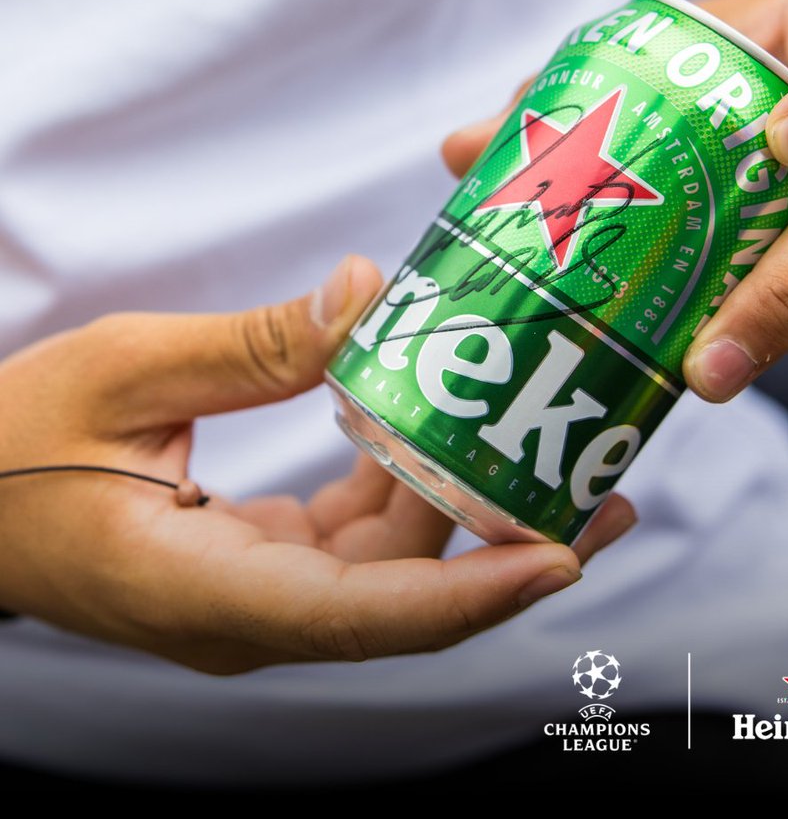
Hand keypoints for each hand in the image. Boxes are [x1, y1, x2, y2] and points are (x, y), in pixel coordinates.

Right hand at [0, 255, 630, 673]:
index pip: (361, 615)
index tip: (560, 555)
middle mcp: (249, 615)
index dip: (470, 595)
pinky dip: (409, 487)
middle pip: (405, 596)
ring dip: (469, 510)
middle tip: (605, 478)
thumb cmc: (15, 443)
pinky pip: (358, 539)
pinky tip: (451, 430)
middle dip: (509, 542)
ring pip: (392, 569)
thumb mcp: (128, 370)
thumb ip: (255, 343)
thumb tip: (369, 294)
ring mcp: (258, 596)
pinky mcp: (263, 566)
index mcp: (204, 589)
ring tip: (558, 448)